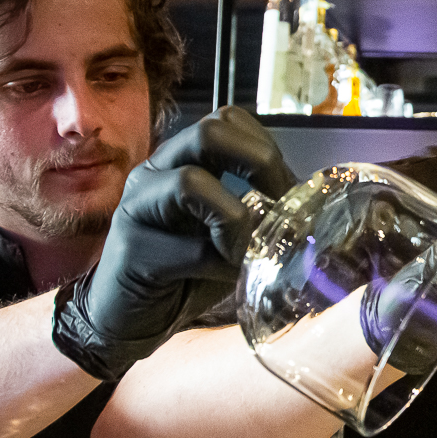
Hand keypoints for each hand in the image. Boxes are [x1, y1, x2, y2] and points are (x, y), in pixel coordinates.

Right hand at [52, 107, 295, 380]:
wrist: (128, 319)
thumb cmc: (185, 273)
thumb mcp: (229, 235)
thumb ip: (259, 212)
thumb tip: (308, 208)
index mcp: (181, 160)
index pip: (227, 119)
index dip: (266, 147)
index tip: (290, 189)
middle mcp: (155, 172)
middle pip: (209, 131)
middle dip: (259, 163)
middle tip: (279, 205)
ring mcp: (137, 206)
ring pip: (190, 182)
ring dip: (235, 219)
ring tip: (244, 250)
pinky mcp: (131, 248)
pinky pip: (187, 247)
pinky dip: (218, 263)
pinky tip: (224, 277)